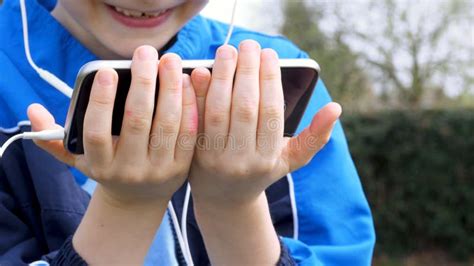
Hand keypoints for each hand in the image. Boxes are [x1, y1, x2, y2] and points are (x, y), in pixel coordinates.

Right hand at [27, 45, 197, 204]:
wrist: (138, 200)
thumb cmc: (107, 168)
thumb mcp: (78, 159)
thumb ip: (54, 138)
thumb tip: (34, 111)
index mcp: (99, 165)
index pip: (96, 132)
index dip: (100, 101)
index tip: (106, 71)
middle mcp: (129, 169)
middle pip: (136, 122)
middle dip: (143, 82)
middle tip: (146, 52)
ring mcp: (158, 170)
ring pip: (166, 124)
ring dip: (170, 88)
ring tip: (170, 60)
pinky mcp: (181, 167)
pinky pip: (188, 132)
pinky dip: (189, 105)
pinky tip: (187, 82)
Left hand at [189, 40, 341, 206]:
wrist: (224, 198)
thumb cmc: (261, 170)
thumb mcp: (291, 159)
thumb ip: (314, 136)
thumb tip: (336, 108)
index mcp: (268, 158)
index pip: (270, 112)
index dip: (270, 80)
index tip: (268, 54)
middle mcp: (242, 160)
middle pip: (245, 107)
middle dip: (247, 71)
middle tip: (249, 44)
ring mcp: (215, 158)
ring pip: (218, 110)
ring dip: (222, 76)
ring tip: (228, 50)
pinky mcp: (192, 153)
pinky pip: (195, 118)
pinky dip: (196, 93)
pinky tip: (201, 70)